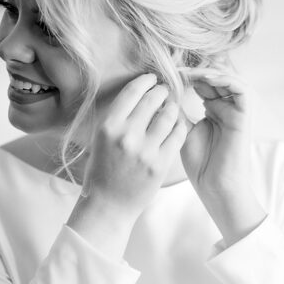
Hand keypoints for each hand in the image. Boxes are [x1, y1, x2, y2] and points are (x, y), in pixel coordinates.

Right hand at [68, 73, 188, 256]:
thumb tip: (141, 94)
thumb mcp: (102, 139)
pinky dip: (180, 126)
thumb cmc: (104, 169)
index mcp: (108, 126)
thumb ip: (120, 118)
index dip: (145, 81)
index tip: (152, 78)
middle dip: (162, 91)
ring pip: (168, 116)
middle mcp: (126, 136)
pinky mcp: (161, 164)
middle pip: (152, 101)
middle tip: (166, 90)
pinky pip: (178, 136)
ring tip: (173, 105)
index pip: (132, 93)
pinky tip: (179, 123)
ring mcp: (145, 150)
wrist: (109, 204)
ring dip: (173, 107)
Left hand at [179, 68, 265, 244]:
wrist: (216, 186)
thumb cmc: (200, 164)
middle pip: (215, 78)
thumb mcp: (182, 131)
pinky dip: (226, 79)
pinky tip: (207, 79)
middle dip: (196, 71)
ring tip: (191, 73)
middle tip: (176, 68)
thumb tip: (161, 90)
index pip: (202, 84)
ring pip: (229, 79)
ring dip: (210, 72)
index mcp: (212, 111)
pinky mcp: (245, 116)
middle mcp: (226, 108)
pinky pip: (241, 89)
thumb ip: (177, 110)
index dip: (186, 75)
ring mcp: (236, 111)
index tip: (165, 73)